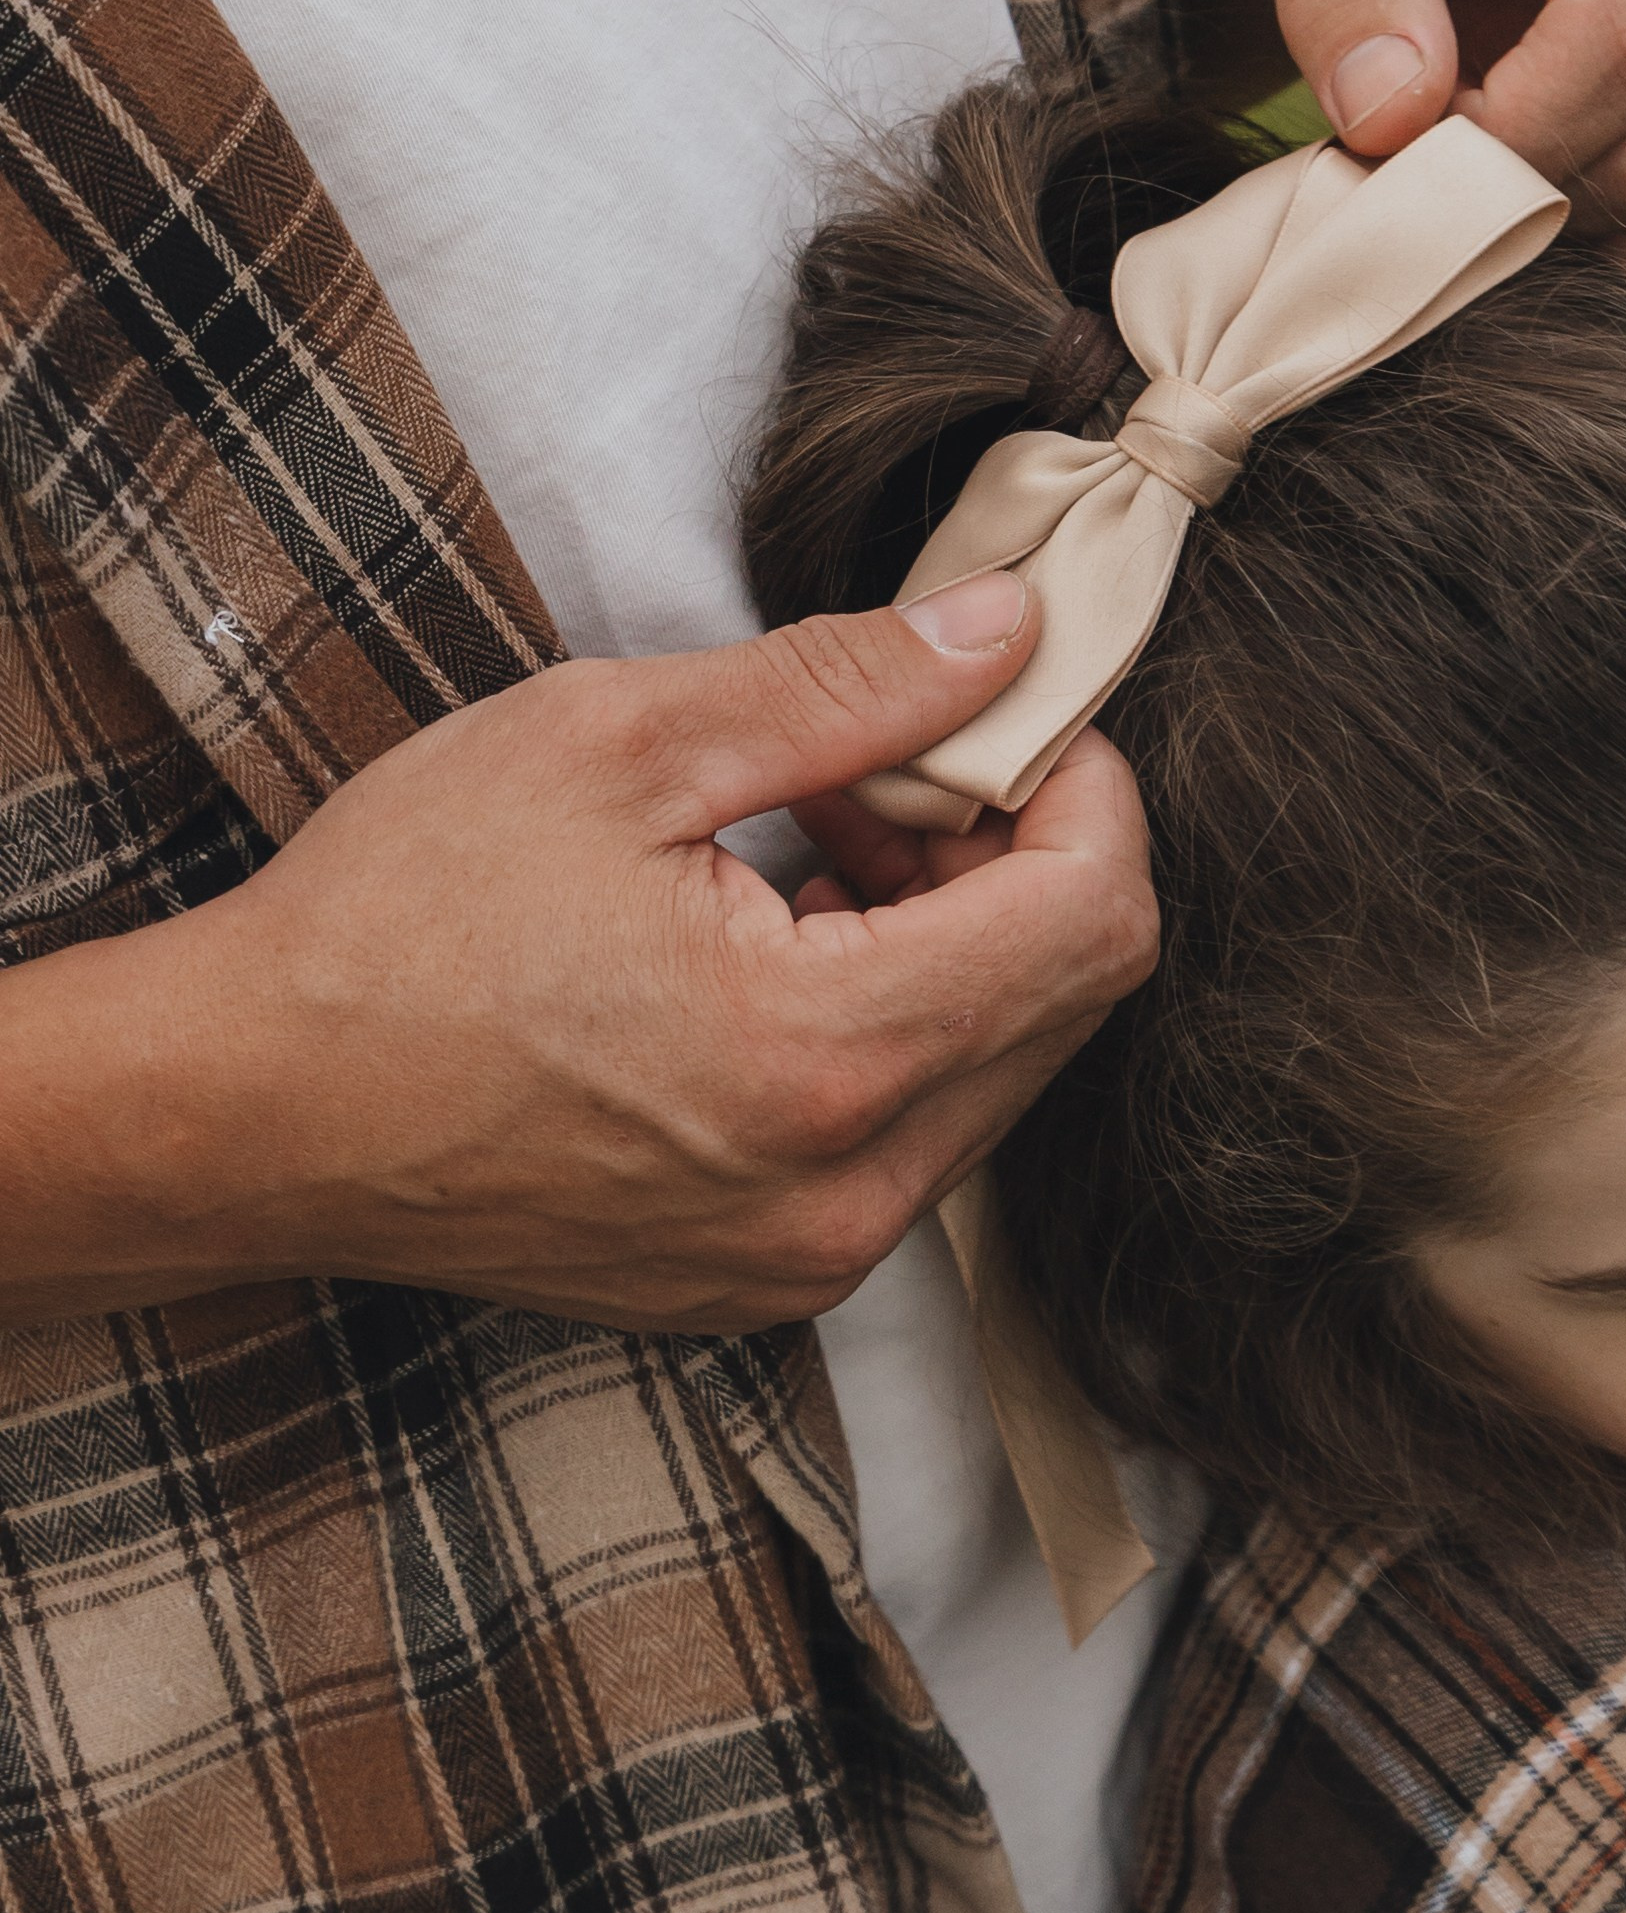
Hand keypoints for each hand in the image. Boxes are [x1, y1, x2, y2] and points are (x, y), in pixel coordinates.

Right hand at [0, 576, 1155, 1334]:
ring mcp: (806, 1258)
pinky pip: (910, 1138)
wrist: (243, 1107)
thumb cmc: (395, 919)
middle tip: (879, 773)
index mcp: (825, 1056)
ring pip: (997, 1068)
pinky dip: (887, 1026)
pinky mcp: (764, 1278)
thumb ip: (845, 688)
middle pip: (1067, 997)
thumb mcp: (616, 741)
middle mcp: (845, 1193)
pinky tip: (768, 949)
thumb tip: (1007, 634)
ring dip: (950, 940)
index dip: (1075, 780)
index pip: (1094, 915)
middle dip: (1011, 855)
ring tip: (803, 853)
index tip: (990, 711)